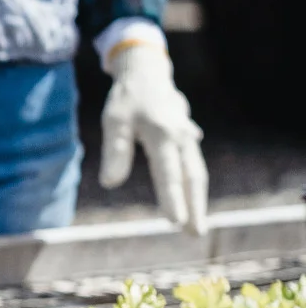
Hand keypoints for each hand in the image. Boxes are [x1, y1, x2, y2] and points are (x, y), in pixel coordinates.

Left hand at [100, 40, 207, 233]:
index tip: (175, 222)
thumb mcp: (114, 121)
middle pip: (192, 178)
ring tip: (197, 227)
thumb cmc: (127, 98)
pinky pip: (195, 167)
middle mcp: (181, 138)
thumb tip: (110, 183)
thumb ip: (115, 151)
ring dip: (198, 200)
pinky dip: (195, 187)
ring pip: (197, 173)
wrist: (147, 73)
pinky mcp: (188, 140)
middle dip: (194, 207)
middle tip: (195, 235)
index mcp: (163, 135)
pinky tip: (194, 203)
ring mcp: (188, 138)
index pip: (168, 173)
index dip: (172, 199)